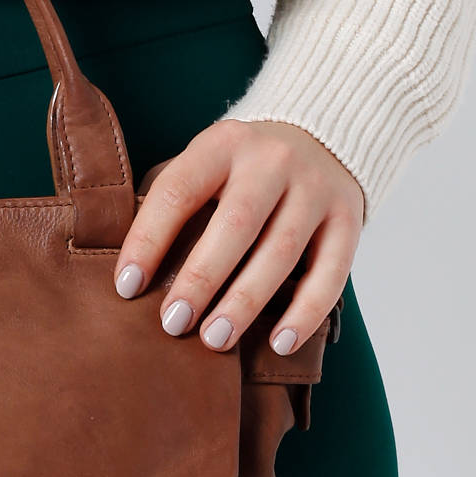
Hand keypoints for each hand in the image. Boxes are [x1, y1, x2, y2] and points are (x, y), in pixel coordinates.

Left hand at [113, 119, 365, 354]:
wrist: (323, 134)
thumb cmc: (241, 168)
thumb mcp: (205, 164)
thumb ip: (173, 203)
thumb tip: (131, 271)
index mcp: (222, 144)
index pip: (178, 191)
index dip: (148, 240)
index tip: (126, 287)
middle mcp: (271, 161)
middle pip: (234, 225)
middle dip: (200, 279)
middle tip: (173, 323)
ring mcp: (315, 188)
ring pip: (280, 252)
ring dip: (245, 302)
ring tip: (215, 340)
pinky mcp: (349, 219)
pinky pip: (330, 273)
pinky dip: (306, 313)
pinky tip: (280, 343)